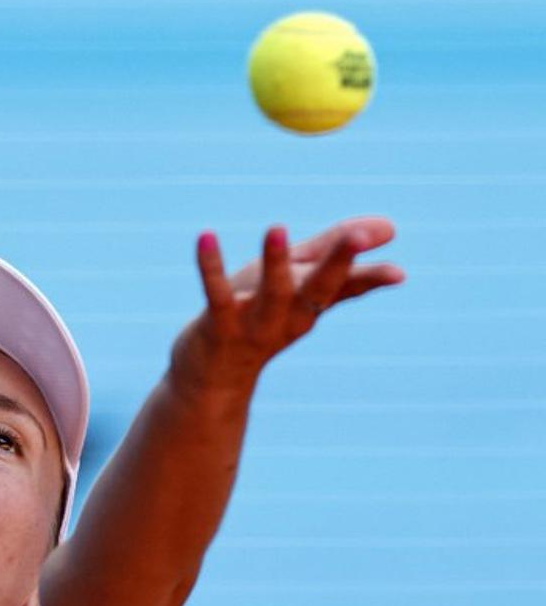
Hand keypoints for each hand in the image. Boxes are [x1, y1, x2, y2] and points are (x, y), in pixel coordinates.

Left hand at [168, 216, 405, 396]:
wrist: (212, 379)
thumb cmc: (257, 318)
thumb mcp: (296, 282)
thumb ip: (333, 252)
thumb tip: (390, 227)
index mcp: (311, 306)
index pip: (348, 288)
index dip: (371, 279)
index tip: (399, 274)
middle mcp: (289, 317)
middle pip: (319, 289)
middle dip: (338, 263)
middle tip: (357, 237)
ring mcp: (255, 325)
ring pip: (271, 294)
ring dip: (275, 262)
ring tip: (276, 228)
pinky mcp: (218, 327)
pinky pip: (216, 295)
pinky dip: (211, 268)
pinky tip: (206, 237)